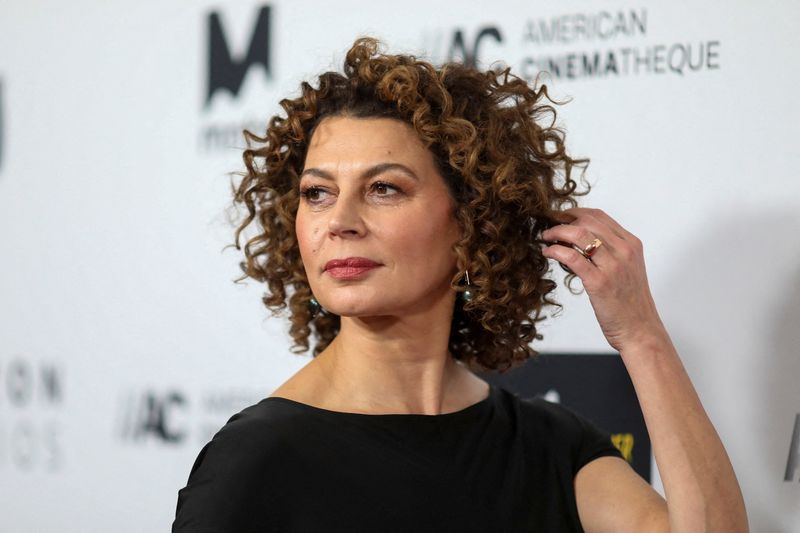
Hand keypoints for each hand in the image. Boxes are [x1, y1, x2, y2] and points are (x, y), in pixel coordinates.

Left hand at [540, 207, 665, 351]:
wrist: (640, 330)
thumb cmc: (630, 303)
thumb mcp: (626, 269)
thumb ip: (608, 252)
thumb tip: (578, 240)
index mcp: (631, 244)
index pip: (599, 216)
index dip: (575, 213)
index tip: (560, 217)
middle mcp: (624, 250)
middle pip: (587, 220)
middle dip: (562, 220)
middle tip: (549, 227)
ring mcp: (613, 265)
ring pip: (579, 233)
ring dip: (556, 232)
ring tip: (546, 238)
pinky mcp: (599, 282)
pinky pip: (572, 257)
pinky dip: (555, 250)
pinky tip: (548, 253)